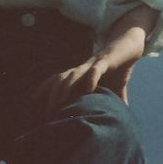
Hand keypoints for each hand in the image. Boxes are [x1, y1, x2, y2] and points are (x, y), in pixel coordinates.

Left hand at [30, 26, 145, 114]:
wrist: (129, 47)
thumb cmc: (118, 68)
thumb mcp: (113, 88)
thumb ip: (114, 101)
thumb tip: (120, 116)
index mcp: (81, 74)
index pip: (58, 80)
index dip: (45, 89)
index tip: (33, 101)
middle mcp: (82, 69)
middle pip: (61, 79)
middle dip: (50, 94)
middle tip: (46, 112)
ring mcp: (93, 65)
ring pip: (74, 75)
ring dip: (65, 88)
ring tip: (59, 103)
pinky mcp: (106, 62)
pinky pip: (96, 70)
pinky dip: (91, 78)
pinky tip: (88, 90)